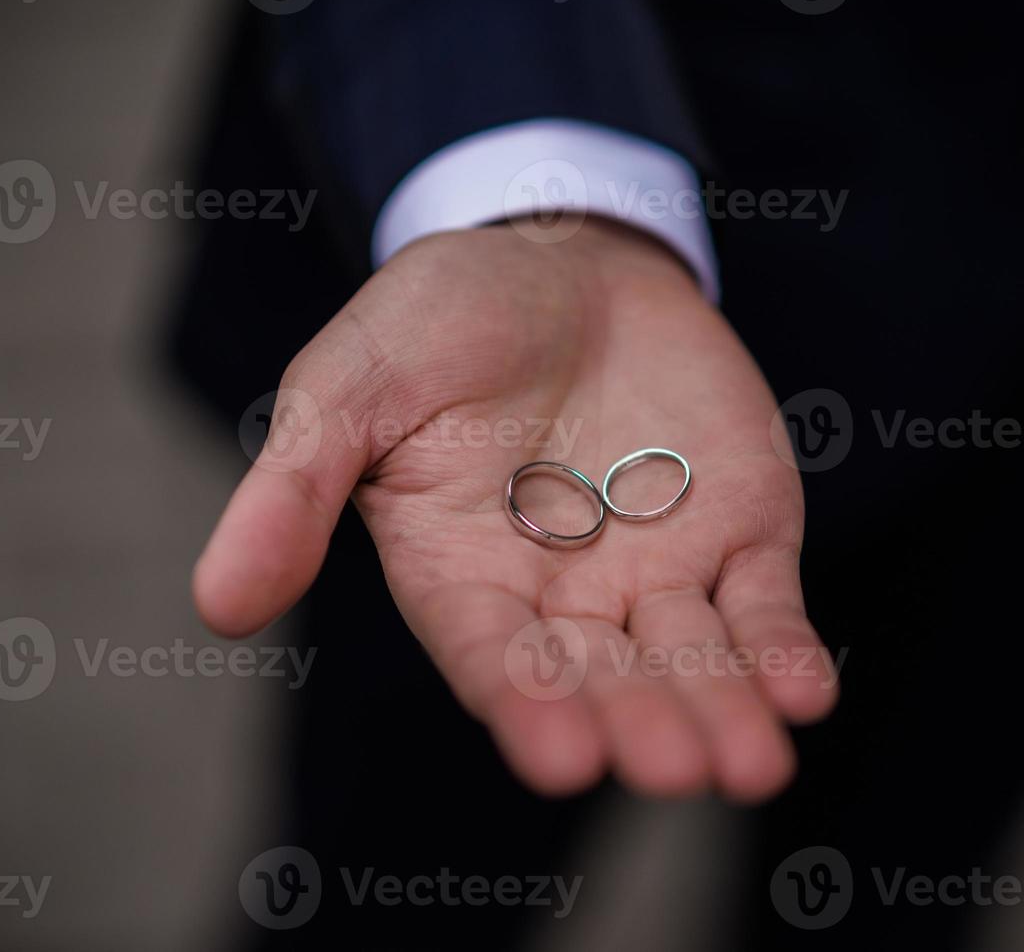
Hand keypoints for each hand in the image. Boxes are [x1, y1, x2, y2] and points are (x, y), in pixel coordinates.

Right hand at [193, 217, 837, 801]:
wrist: (565, 255)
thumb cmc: (440, 320)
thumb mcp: (350, 386)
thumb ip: (295, 491)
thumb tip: (217, 608)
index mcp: (463, 578)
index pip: (494, 657)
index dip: (525, 704)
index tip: (558, 756)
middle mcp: (563, 598)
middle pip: (605, 677)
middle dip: (639, 721)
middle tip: (670, 768)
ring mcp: (658, 570)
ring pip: (692, 658)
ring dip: (723, 710)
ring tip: (751, 765)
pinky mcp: (738, 533)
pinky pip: (764, 604)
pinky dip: (784, 649)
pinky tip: (805, 695)